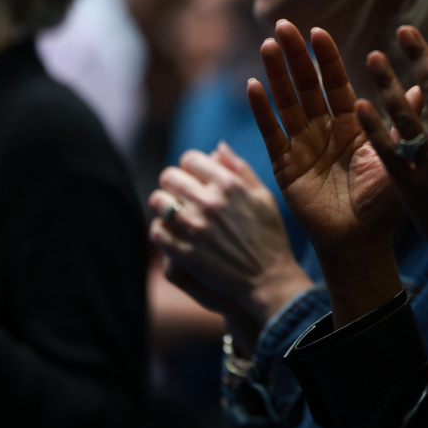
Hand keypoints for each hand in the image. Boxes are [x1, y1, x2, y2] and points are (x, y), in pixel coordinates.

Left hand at [149, 142, 311, 334]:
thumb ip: (240, 169)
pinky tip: (173, 234)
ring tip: (175, 214)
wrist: (269, 280)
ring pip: (158, 201)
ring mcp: (195, 228)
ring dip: (164, 205)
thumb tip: (217, 147)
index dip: (190, 167)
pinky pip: (157, 231)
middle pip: (169, 177)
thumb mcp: (264, 197)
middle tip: (181, 195)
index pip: (190, 159)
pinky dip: (161, 230)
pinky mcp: (184, 253)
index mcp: (229, 184)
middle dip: (173, 183)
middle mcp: (209, 202)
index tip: (194, 178)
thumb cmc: (270, 237)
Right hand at [247, 20, 416, 325]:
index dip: (325, 58)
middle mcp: (324, 130)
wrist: (361, 244)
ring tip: (268, 46)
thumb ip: (405, 124)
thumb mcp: (398, 159)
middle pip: (306, 86)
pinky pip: (271, 134)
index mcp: (352, 125)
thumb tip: (423, 87)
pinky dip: (262, 111)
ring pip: (286, 103)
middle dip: (294, 56)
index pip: (335, 83)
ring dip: (276, 75)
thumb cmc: (384, 206)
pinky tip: (253, 87)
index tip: (317, 31)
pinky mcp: (284, 166)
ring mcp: (301, 146)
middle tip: (283, 25)